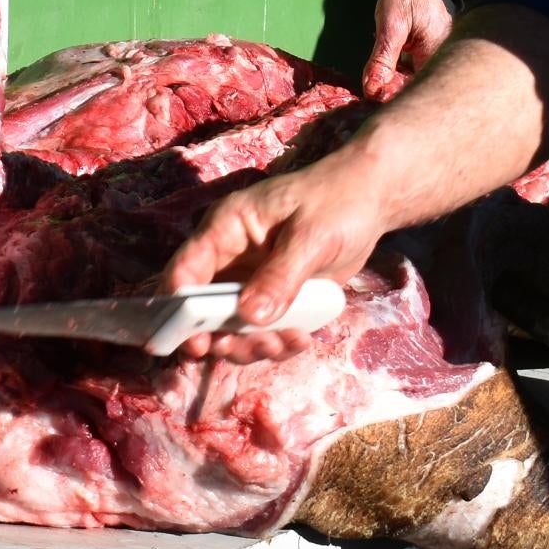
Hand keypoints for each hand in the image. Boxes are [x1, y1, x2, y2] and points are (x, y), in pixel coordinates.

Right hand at [161, 146, 396, 362]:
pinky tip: (301, 340)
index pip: (186, 268)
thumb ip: (280, 276)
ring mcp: (250, 283)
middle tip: (241, 348)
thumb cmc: (334, 202)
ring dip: (250, 345)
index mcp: (226, 229)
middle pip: (203, 308)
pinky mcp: (273, 301)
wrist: (367, 200)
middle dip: (219, 336)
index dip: (180, 305)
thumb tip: (250, 317)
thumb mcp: (310, 235)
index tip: (193, 340)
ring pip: (232, 328)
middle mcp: (230, 259)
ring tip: (281, 344)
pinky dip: (276, 343)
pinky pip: (262, 332)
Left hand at [361, 0, 452, 101]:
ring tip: (378, 78)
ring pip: (415, 86)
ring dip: (395, 85)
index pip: (413, 95)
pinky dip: (402, 75)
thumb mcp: (392, 23)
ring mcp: (440, 62)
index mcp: (436, 59)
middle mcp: (443, 65)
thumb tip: (372, 89)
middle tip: (372, 84)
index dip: (389, 100)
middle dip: (391, 94)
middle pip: (415, 94)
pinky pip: (418, 75)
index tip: (371, 93)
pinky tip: (390, 68)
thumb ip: (383, 58)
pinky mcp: (435, 59)